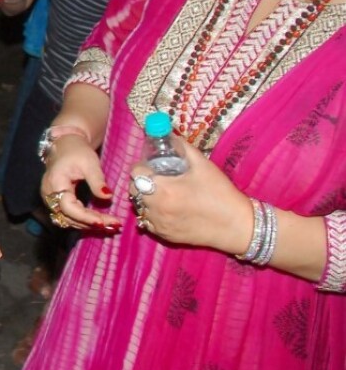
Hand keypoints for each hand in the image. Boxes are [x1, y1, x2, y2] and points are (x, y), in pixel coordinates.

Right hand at [39, 129, 118, 231]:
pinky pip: (69, 216)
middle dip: (91, 223)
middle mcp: (49, 195)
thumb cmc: (77, 151)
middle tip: (114, 225)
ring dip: (88, 225)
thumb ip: (97, 181)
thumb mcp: (89, 163)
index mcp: (55, 183)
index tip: (103, 222)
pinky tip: (99, 221)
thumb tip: (107, 197)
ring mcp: (50, 200)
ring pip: (68, 220)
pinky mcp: (56, 202)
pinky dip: (84, 221)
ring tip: (110, 225)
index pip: (68, 207)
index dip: (85, 217)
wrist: (65, 145)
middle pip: (69, 217)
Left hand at [129, 141, 252, 251]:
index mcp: (164, 188)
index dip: (142, 166)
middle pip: (133, 188)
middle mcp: (156, 207)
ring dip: (144, 197)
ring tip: (162, 192)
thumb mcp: (203, 165)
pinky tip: (167, 208)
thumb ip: (183, 147)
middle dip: (141, 181)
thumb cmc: (221, 193)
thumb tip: (169, 134)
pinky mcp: (163, 235)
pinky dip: (151, 212)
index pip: (135, 172)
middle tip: (157, 178)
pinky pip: (147, 220)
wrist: (237, 226)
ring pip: (138, 205)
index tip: (153, 165)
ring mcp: (158, 223)